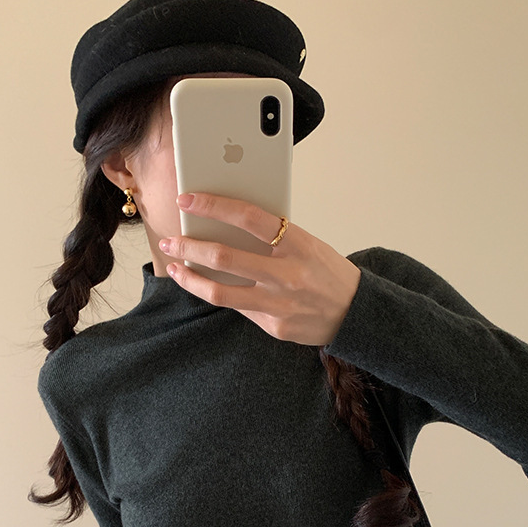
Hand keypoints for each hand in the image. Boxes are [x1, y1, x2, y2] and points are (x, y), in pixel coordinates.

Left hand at [158, 192, 361, 345]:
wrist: (356, 312)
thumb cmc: (327, 272)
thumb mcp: (307, 243)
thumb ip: (272, 237)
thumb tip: (226, 228)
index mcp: (297, 243)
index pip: (247, 216)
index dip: (212, 206)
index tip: (187, 200)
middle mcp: (287, 274)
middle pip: (224, 256)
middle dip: (189, 247)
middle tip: (170, 241)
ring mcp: (279, 304)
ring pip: (221, 291)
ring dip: (191, 278)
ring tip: (176, 268)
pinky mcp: (275, 326)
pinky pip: (239, 309)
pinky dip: (221, 294)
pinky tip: (208, 286)